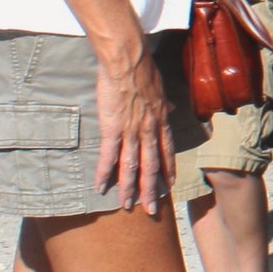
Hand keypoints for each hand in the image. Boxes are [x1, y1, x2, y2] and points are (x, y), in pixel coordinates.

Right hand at [91, 32, 175, 213]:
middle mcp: (149, 130)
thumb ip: (166, 105)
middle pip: (151, 166)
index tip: (169, 185)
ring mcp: (131, 131)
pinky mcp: (111, 128)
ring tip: (126, 205)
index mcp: (161, 121)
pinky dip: (104, 172)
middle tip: (151, 210)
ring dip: (129, 188)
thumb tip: (172, 109)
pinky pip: (108, 155)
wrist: (128, 61)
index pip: (167, 152)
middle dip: (151, 190)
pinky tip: (100, 186)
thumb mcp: (162, 90)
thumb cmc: (143, 71)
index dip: (168, 170)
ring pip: (131, 166)